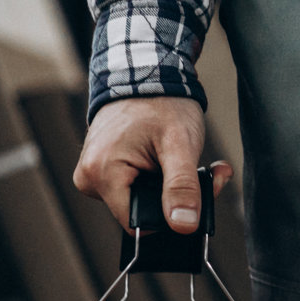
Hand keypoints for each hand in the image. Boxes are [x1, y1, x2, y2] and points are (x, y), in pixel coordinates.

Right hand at [74, 96, 233, 233]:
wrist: (147, 74)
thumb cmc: (161, 102)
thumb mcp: (180, 145)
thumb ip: (182, 187)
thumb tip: (184, 226)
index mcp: (102, 174)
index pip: (138, 223)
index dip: (172, 215)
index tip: (200, 193)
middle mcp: (90, 178)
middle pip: (142, 213)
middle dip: (180, 198)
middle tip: (209, 174)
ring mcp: (95, 175)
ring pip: (143, 201)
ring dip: (176, 188)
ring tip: (196, 162)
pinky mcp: (105, 171)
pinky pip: (137, 187)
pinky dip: (164, 178)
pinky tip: (178, 161)